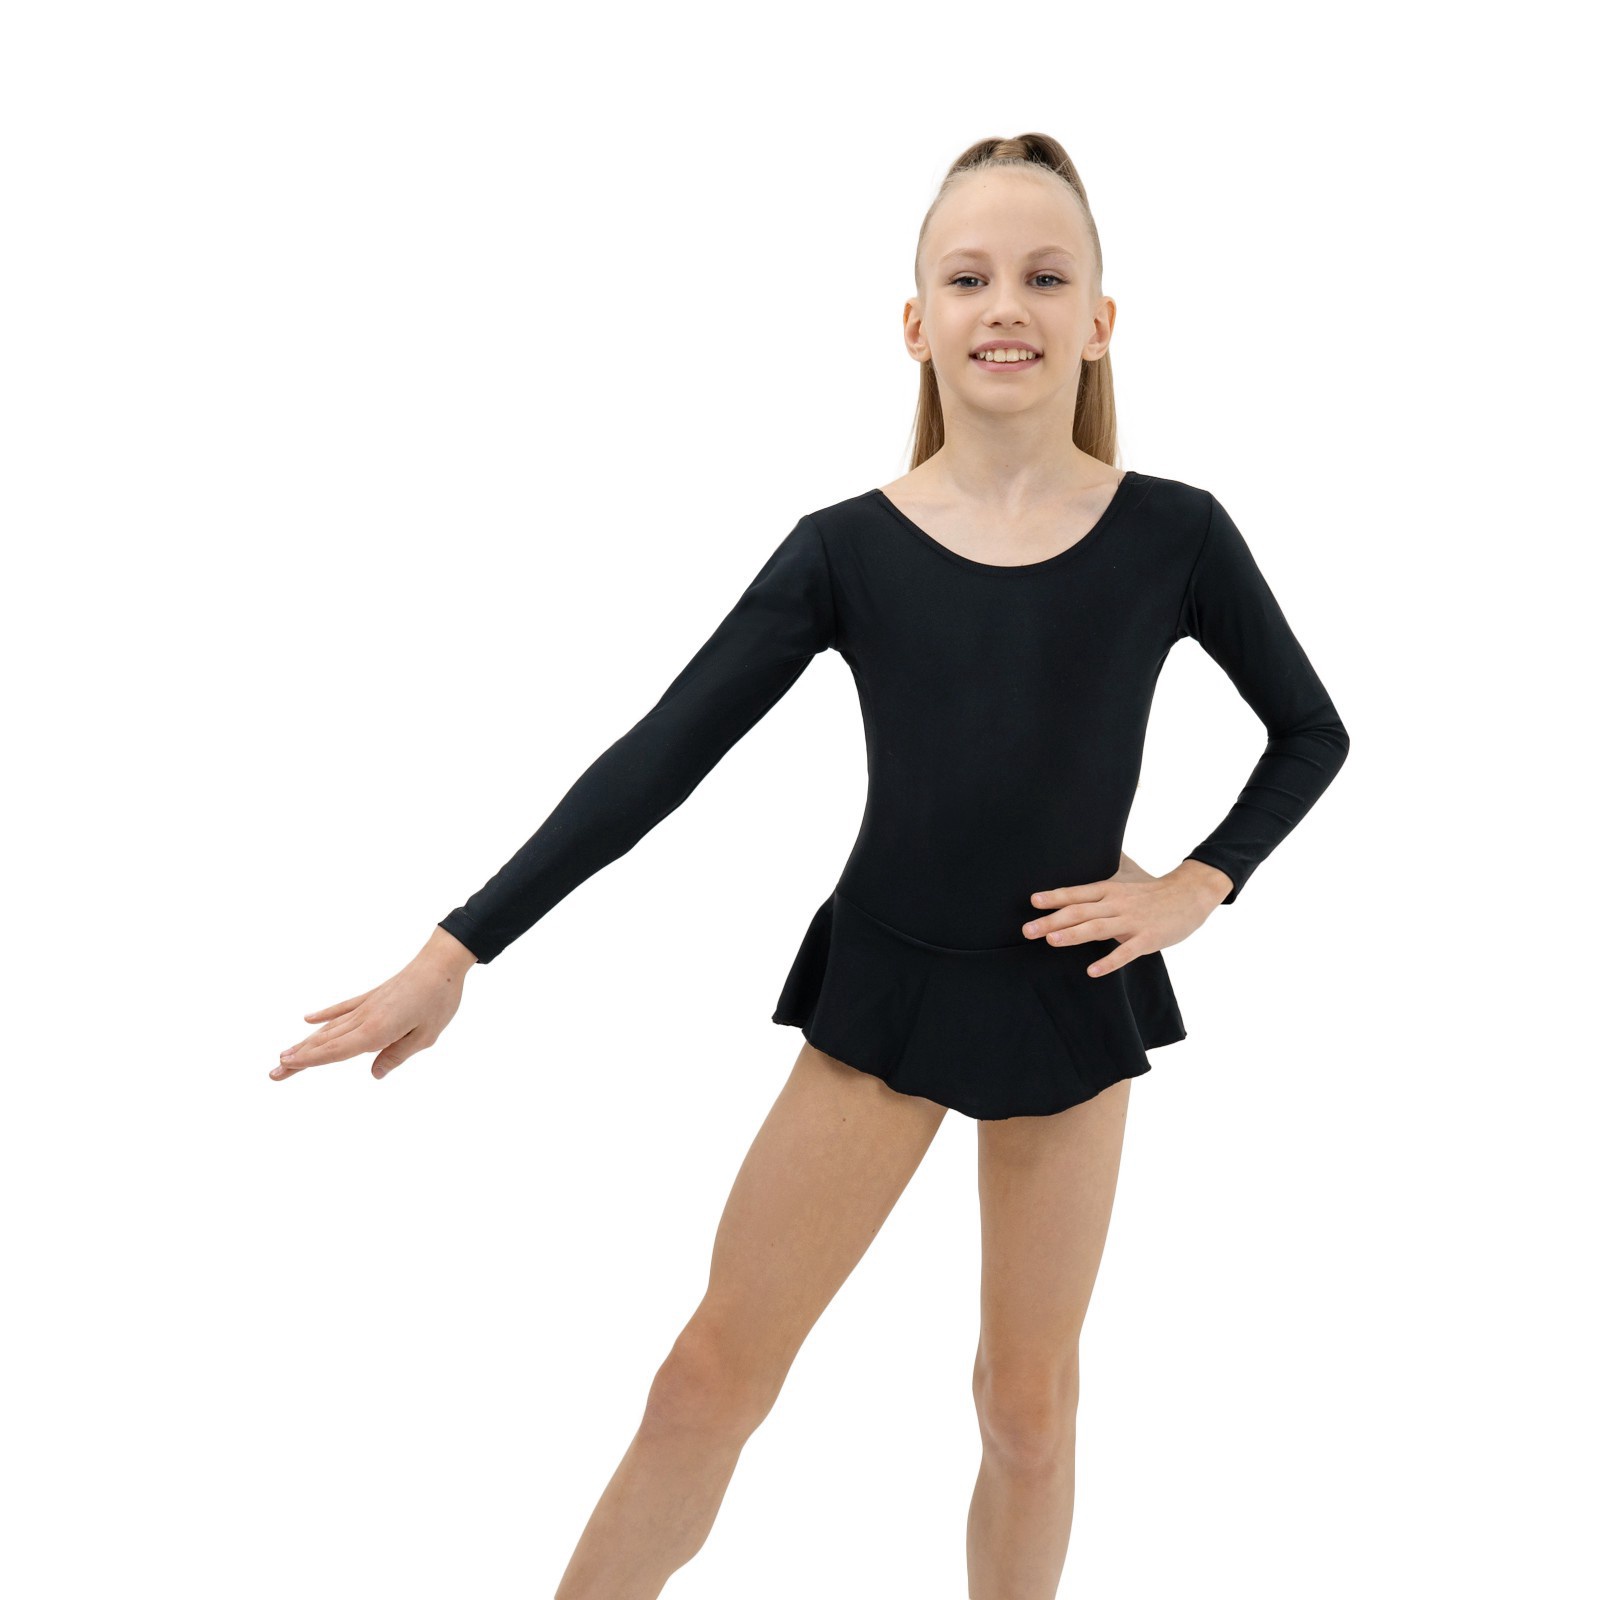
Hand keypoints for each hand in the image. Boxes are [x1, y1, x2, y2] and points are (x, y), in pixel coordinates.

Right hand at [271, 927, 477, 1080]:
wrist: (441, 963)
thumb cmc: (438, 1000)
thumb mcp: (425, 1036)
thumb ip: (397, 1055)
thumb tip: (374, 1074)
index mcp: (377, 1030)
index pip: (337, 1050)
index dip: (311, 1060)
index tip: (286, 1066)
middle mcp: (365, 1018)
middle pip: (326, 1042)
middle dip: (299, 1058)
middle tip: (273, 1072)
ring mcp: (366, 1005)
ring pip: (330, 1027)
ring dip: (306, 1042)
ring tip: (284, 1054)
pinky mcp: (372, 996)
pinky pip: (344, 1007)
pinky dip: (325, 1014)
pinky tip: (308, 1020)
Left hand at [1021, 859, 1233, 976]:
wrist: (1191, 895)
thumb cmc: (1154, 890)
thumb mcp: (1127, 876)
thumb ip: (1106, 869)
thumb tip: (1090, 847)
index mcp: (1109, 890)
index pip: (1077, 893)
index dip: (1055, 897)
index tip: (1033, 902)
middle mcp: (1117, 903)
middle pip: (1080, 911)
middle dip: (1051, 920)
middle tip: (1026, 930)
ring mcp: (1132, 921)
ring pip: (1097, 928)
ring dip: (1073, 935)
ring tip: (1051, 941)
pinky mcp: (1148, 938)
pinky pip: (1126, 951)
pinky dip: (1109, 961)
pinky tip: (1092, 971)